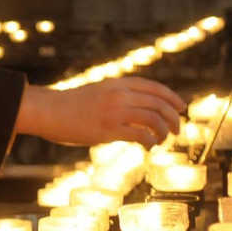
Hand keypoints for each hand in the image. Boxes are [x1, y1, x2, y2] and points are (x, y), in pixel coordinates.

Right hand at [16, 77, 185, 147]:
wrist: (50, 111)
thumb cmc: (71, 105)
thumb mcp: (98, 92)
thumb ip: (118, 96)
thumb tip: (137, 108)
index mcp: (118, 84)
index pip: (154, 88)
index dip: (172, 97)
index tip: (181, 107)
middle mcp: (120, 95)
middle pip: (158, 104)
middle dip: (173, 117)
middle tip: (176, 129)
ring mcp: (115, 112)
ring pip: (153, 119)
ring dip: (164, 131)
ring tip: (164, 139)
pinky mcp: (109, 130)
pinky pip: (140, 135)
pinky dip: (150, 141)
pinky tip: (149, 146)